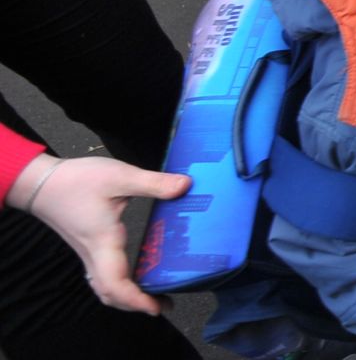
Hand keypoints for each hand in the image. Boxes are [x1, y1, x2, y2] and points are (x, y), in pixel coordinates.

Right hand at [7, 154, 190, 316]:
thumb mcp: (120, 176)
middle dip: (135, 304)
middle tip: (163, 304)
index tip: (157, 308)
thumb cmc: (75, 181)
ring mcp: (88, 252)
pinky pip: (102, 274)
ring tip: (152, 294)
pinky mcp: (88, 245)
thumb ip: (153, 183)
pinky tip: (134, 274)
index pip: (116, 284)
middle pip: (110, 293)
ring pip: (104, 286)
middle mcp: (94, 253)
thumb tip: (185, 186)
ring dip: (126, 295)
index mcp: (103, 242)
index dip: (135, 301)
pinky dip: (118, 282)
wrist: (41, 183)